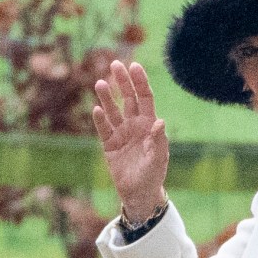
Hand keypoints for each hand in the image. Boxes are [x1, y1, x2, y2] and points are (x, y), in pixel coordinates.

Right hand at [93, 61, 168, 221]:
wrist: (139, 193)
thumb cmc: (153, 175)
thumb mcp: (157, 159)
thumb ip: (158, 141)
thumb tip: (160, 122)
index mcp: (149, 125)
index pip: (145, 98)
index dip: (140, 82)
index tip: (134, 66)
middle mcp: (135, 126)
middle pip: (129, 99)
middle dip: (122, 82)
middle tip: (114, 64)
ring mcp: (121, 134)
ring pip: (113, 110)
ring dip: (107, 97)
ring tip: (99, 83)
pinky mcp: (109, 145)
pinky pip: (103, 129)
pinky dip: (100, 119)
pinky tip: (96, 109)